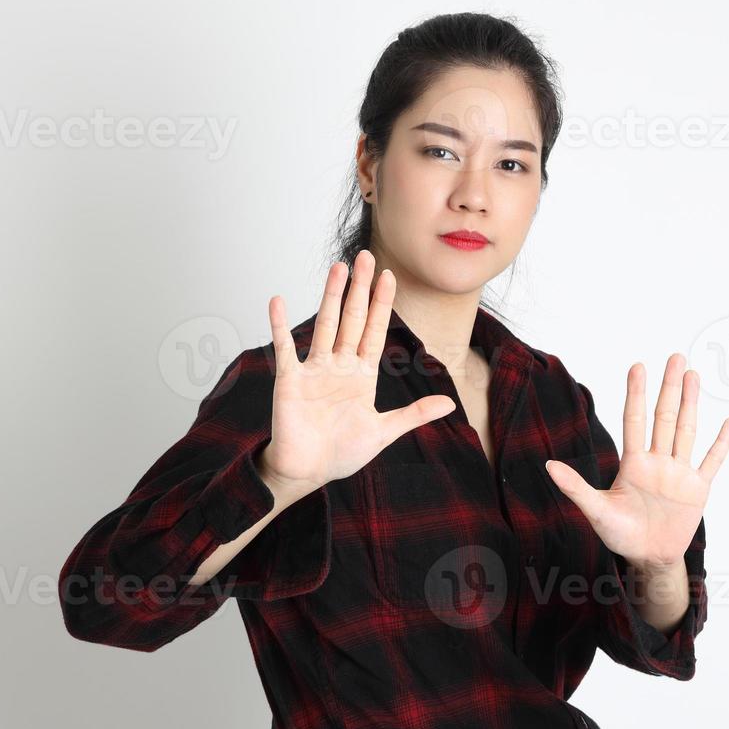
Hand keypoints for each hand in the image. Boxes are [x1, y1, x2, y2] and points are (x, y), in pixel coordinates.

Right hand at [257, 249, 456, 496]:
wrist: (308, 472)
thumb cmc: (341, 453)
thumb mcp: (384, 431)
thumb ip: (414, 414)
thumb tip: (450, 404)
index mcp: (362, 375)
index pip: (375, 331)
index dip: (382, 304)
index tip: (389, 276)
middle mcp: (339, 366)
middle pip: (352, 318)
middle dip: (360, 289)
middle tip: (366, 256)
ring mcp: (314, 370)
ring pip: (325, 324)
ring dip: (331, 296)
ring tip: (338, 267)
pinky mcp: (290, 380)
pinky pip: (284, 347)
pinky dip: (280, 325)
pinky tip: (278, 301)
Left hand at [545, 353, 728, 573]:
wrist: (648, 559)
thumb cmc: (620, 534)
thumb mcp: (596, 510)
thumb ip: (575, 487)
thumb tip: (548, 465)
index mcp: (633, 463)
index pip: (635, 420)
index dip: (636, 393)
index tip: (638, 366)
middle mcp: (657, 461)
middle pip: (664, 417)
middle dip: (669, 387)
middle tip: (676, 357)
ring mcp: (679, 473)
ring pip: (686, 430)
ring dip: (691, 403)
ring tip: (694, 375)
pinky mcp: (698, 489)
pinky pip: (712, 461)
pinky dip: (722, 443)